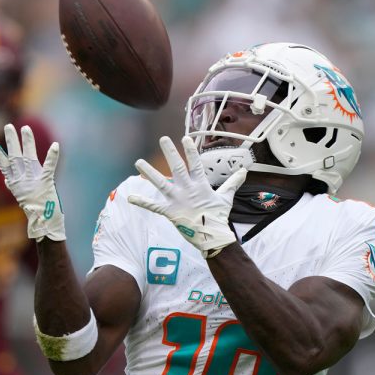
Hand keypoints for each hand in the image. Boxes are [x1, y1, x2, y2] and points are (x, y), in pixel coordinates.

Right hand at [0, 124, 65, 241]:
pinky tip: (55, 146)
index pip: (4, 166)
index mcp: (16, 184)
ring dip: (27, 142)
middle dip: (11, 141)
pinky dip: (52, 156)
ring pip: (28, 157)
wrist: (44, 224)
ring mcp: (33, 181)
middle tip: (8, 126)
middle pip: (15, 157)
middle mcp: (22, 181)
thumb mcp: (22, 197)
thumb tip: (7, 179)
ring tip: (25, 128)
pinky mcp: (46, 183)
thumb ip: (15, 185)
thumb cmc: (35, 211)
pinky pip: (49, 167)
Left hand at [127, 136, 246, 257]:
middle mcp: (187, 189)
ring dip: (149, 172)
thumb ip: (232, 183)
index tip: (185, 138)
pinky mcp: (169, 212)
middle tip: (163, 139)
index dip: (190, 151)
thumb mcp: (226, 198)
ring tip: (138, 162)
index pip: (195, 164)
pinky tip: (130, 197)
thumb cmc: (218, 217)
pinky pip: (153, 206)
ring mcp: (177, 200)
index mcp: (200, 185)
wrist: (211, 236)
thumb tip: (244, 171)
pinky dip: (142, 202)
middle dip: (170, 153)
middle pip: (177, 167)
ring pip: (161, 183)